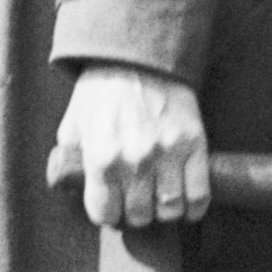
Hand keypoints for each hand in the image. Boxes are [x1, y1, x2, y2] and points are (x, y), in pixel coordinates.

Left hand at [52, 68, 210, 232]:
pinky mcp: (195, 144)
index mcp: (101, 157)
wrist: (138, 56)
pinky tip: (187, 205)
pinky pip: (199, 193)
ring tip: (160, 202)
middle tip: (137, 203)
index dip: (108, 214)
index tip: (113, 208)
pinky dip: (194, 207)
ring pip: (170, 209)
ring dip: (165, 212)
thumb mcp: (74, 123)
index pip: (105, 213)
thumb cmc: (102, 89)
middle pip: (139, 215)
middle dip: (136, 214)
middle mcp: (135, 160)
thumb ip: (72, 157)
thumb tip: (73, 182)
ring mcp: (168, 153)